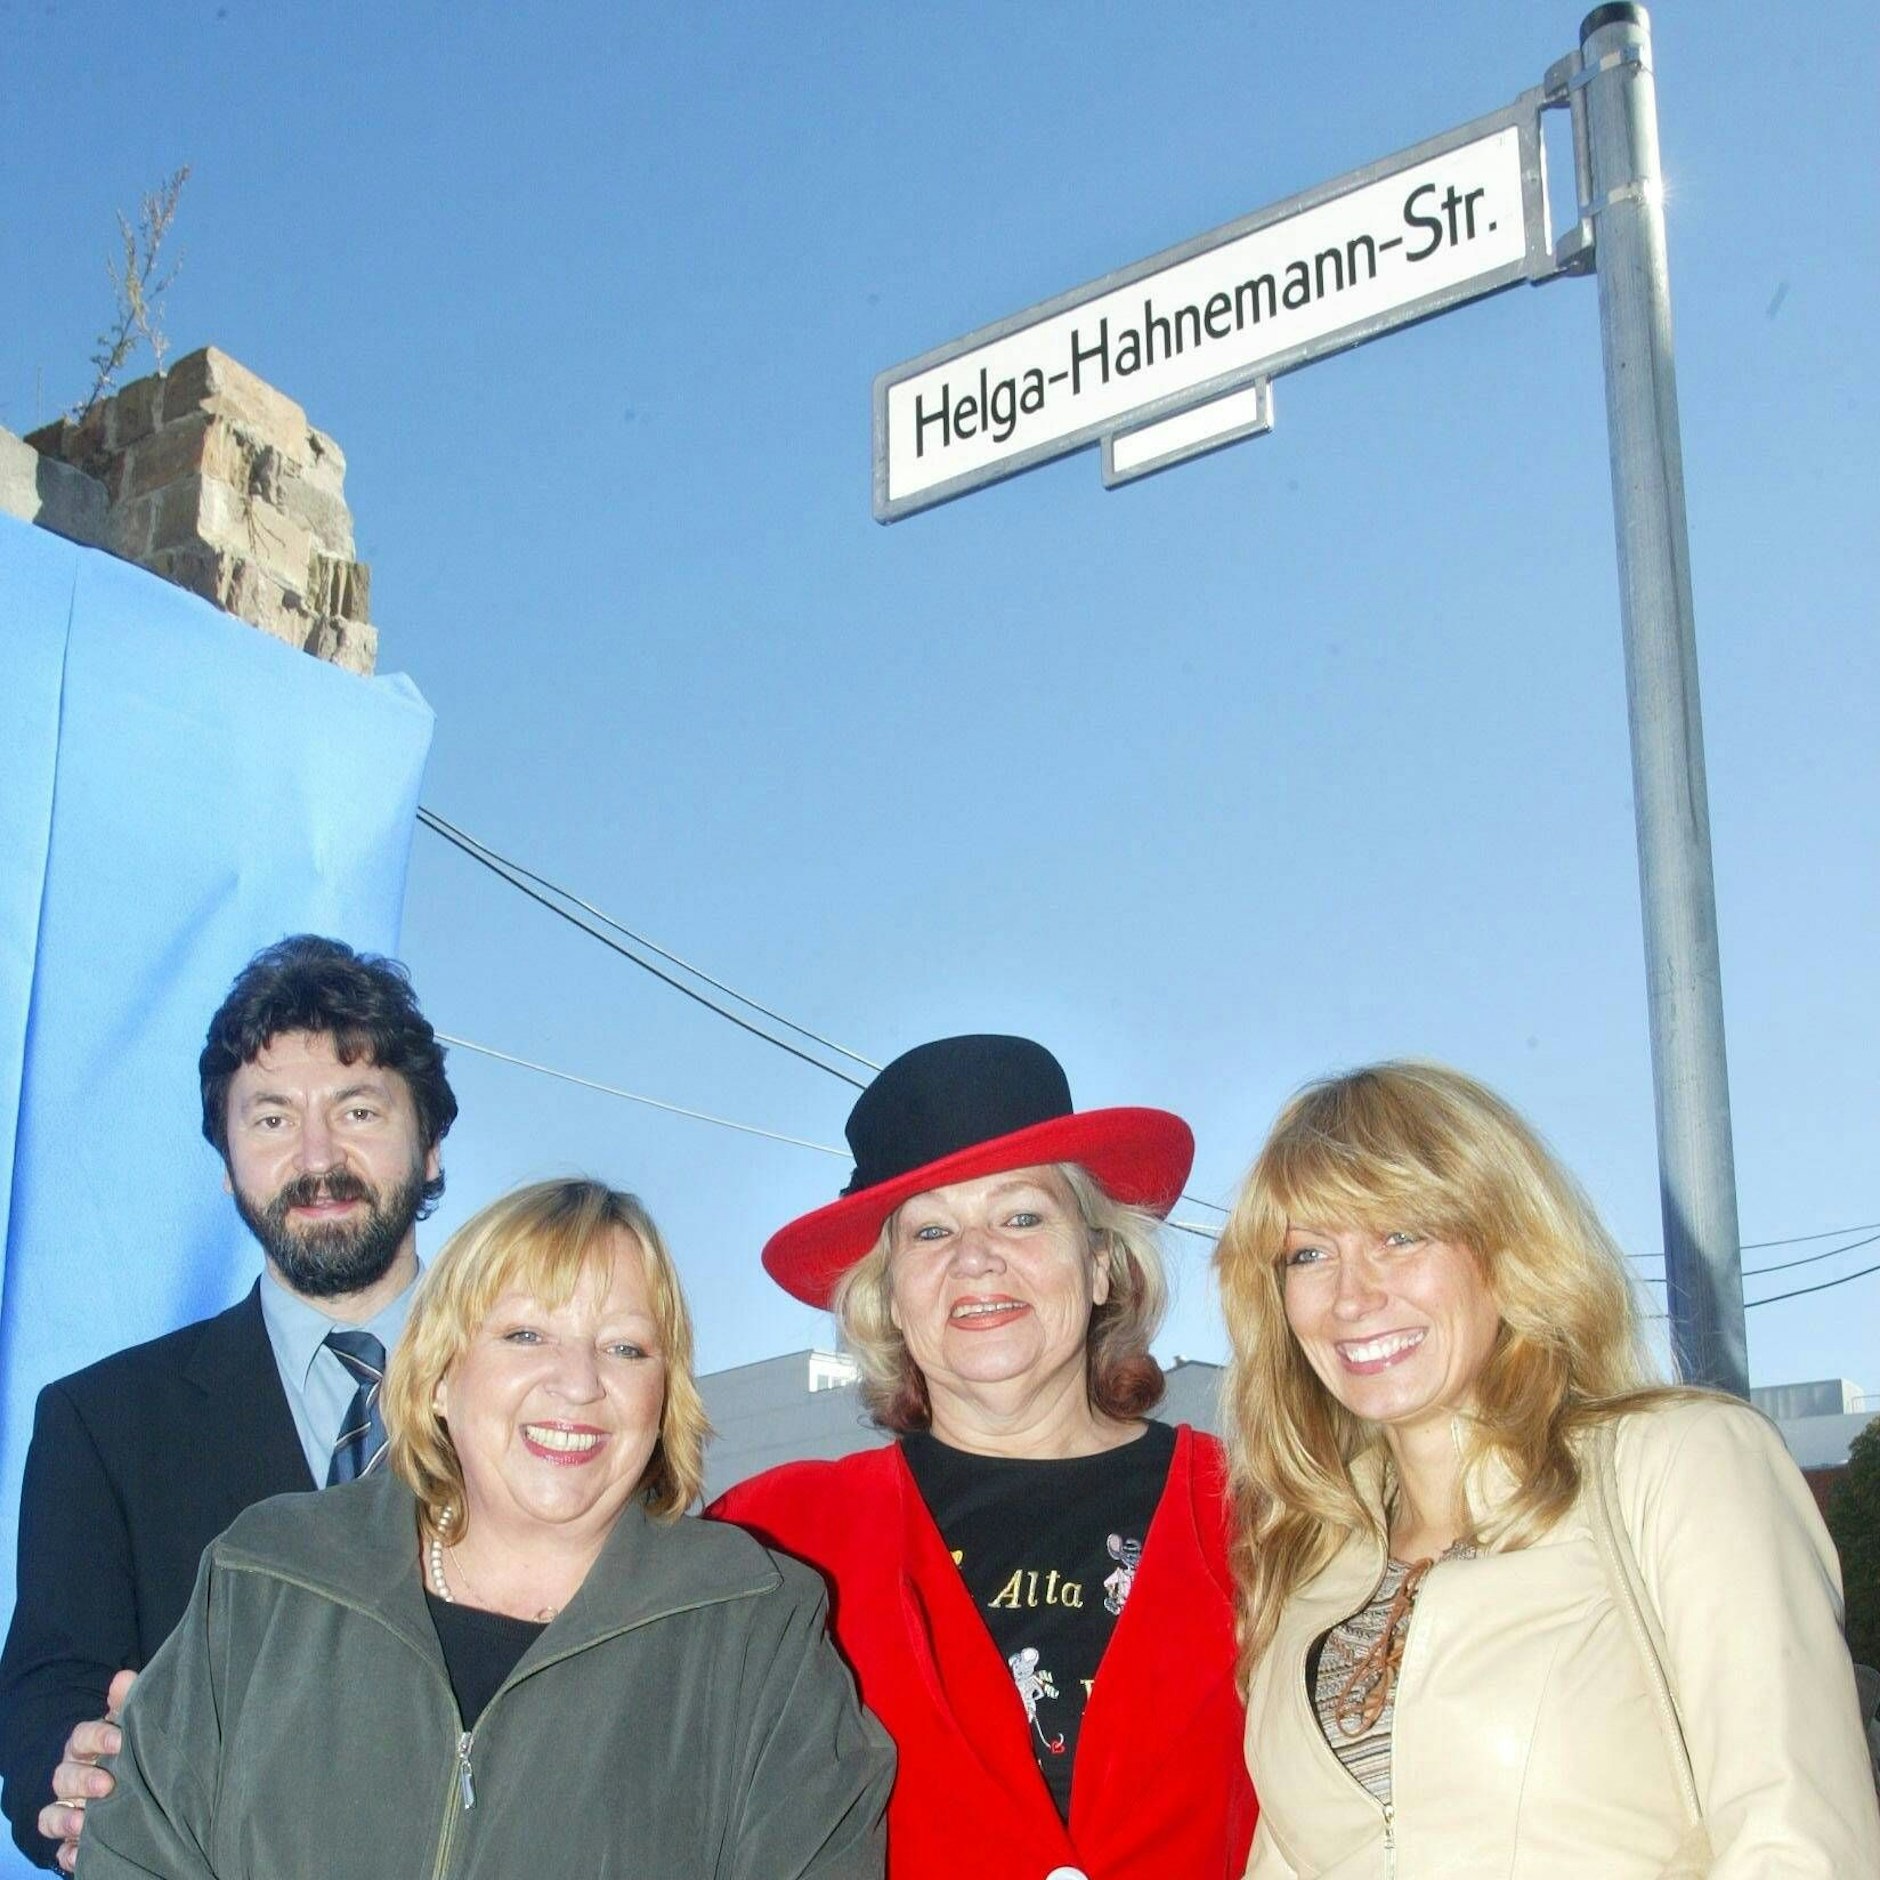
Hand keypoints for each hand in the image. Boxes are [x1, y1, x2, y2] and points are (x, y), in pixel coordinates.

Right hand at [39, 1669, 135, 1872]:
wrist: (143, 1788)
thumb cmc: (133, 1749)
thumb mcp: (133, 1726)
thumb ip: (128, 1703)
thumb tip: (124, 1678)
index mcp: (89, 1747)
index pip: (82, 1737)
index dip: (97, 1737)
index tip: (119, 1740)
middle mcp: (74, 1778)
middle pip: (64, 1776)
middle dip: (82, 1780)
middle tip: (107, 1784)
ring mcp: (69, 1810)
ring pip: (52, 1814)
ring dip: (65, 1818)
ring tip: (84, 1821)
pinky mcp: (71, 1841)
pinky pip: (60, 1850)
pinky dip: (67, 1852)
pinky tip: (80, 1852)